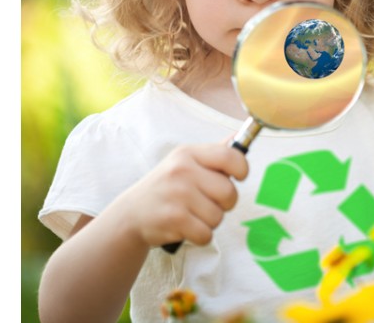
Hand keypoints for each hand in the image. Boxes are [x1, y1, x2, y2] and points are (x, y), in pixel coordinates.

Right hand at [105, 143, 248, 249]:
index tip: (239, 177)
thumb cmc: (166, 187)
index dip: (242, 169)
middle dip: (225, 204)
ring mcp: (177, 194)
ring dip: (210, 221)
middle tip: (208, 203)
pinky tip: (186, 227)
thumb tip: (238, 137)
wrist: (130, 215)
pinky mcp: (173, 219)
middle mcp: (182, 170)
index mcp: (188, 153)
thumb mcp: (184, 162)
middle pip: (229, 192)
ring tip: (192, 214)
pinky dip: (200, 236)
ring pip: (218, 216)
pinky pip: (206, 234)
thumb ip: (213, 153)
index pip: (230, 156)